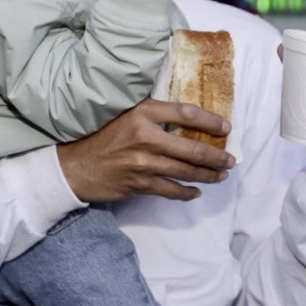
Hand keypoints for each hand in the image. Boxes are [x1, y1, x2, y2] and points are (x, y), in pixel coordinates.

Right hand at [57, 99, 234, 202]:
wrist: (75, 167)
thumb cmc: (100, 137)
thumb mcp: (124, 115)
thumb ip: (152, 115)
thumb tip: (186, 119)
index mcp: (142, 113)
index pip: (186, 113)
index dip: (210, 120)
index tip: (226, 127)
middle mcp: (145, 136)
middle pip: (192, 147)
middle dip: (217, 156)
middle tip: (231, 159)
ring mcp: (143, 163)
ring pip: (186, 171)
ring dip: (209, 175)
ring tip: (222, 175)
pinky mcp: (139, 184)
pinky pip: (172, 190)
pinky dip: (187, 192)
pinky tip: (196, 192)